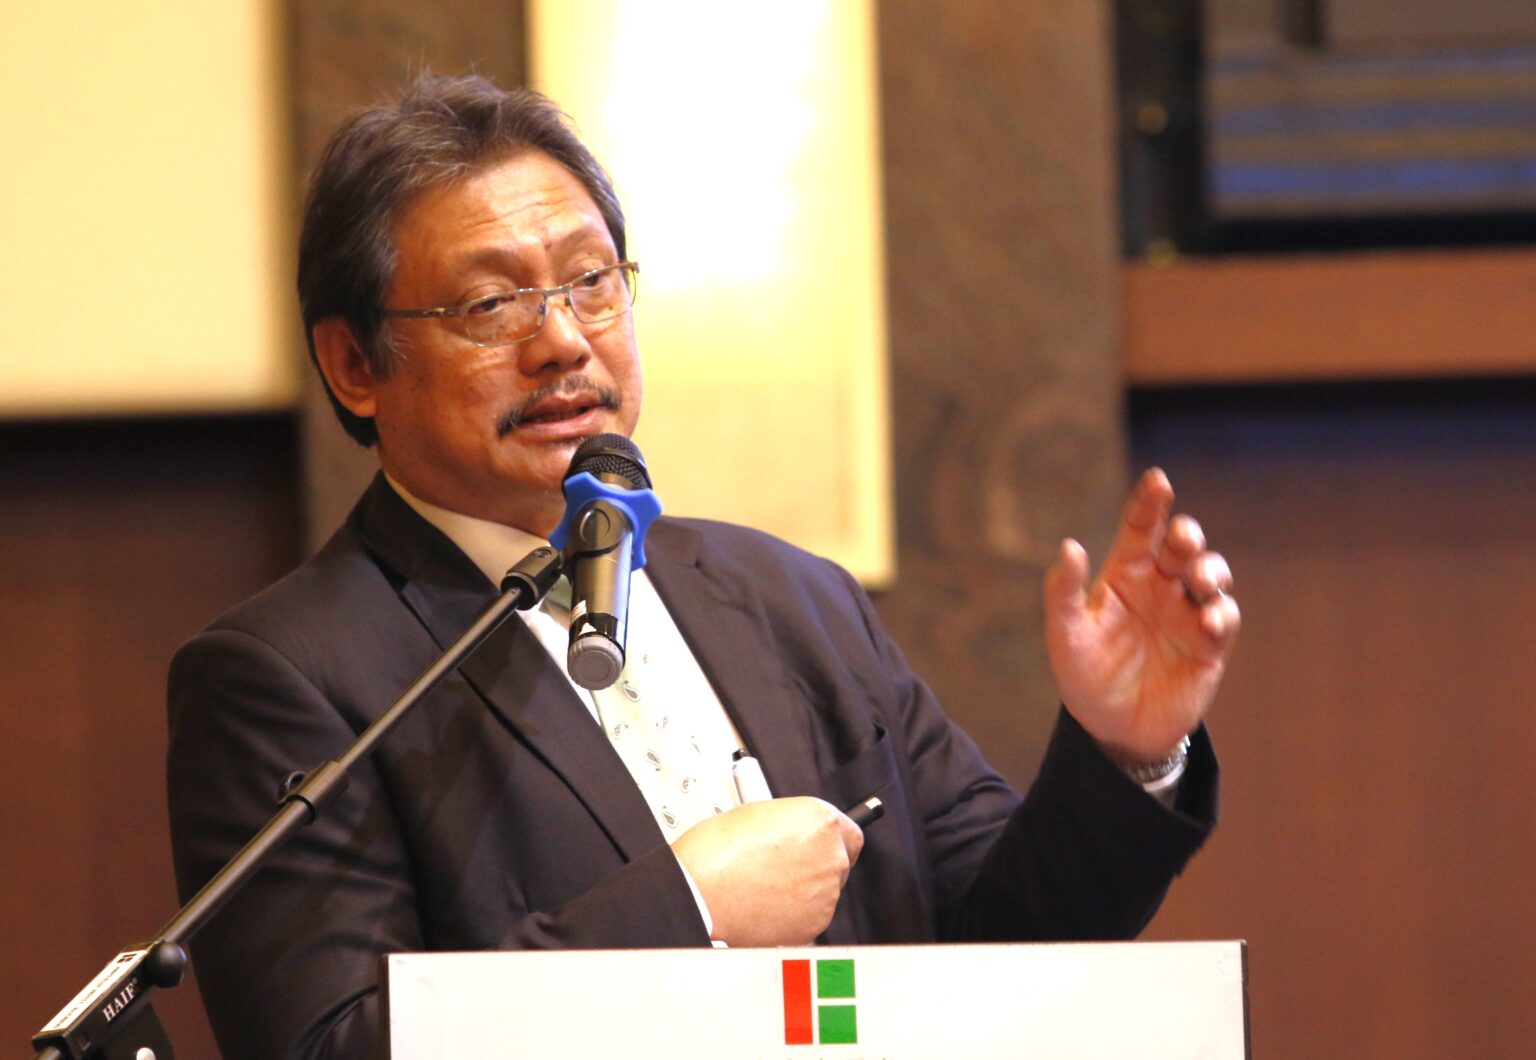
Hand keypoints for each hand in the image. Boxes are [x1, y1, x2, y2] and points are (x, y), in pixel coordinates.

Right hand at [672, 797, 863, 946]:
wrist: (700, 894)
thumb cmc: (716, 853)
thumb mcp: (756, 814)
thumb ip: (789, 824)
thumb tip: (793, 832)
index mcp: (820, 821)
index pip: (850, 832)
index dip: (831, 840)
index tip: (817, 846)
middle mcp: (831, 857)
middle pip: (839, 861)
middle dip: (815, 864)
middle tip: (783, 866)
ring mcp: (825, 894)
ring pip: (825, 891)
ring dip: (805, 889)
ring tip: (766, 886)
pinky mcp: (814, 925)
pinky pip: (811, 916)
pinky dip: (795, 913)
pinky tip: (765, 905)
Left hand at [1044, 468, 1239, 762]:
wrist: (1113, 730)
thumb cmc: (1085, 676)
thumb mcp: (1065, 636)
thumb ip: (1064, 593)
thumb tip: (1070, 546)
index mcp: (1125, 574)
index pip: (1140, 528)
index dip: (1150, 502)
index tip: (1158, 480)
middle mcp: (1161, 586)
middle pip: (1182, 547)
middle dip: (1187, 536)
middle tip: (1182, 538)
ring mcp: (1188, 614)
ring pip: (1212, 575)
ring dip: (1211, 569)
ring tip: (1199, 578)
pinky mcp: (1210, 646)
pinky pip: (1224, 620)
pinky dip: (1221, 615)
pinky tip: (1210, 620)